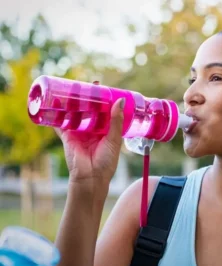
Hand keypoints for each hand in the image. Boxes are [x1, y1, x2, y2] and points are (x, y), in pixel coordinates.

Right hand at [55, 82, 124, 197]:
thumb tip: (120, 101)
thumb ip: (116, 121)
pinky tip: (55, 102)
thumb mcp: (114, 139)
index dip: (103, 100)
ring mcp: (79, 132)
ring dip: (73, 102)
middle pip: (89, 110)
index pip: (104, 111)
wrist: (91, 178)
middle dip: (88, 97)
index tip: (104, 88)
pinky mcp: (67, 136)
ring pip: (75, 113)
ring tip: (73, 88)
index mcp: (105, 131)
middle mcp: (92, 130)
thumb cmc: (106, 162)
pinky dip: (57, 114)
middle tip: (89, 84)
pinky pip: (60, 123)